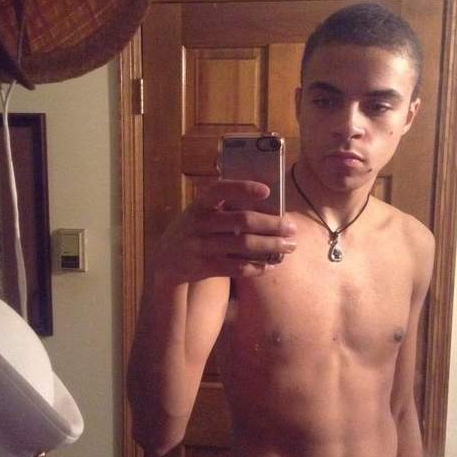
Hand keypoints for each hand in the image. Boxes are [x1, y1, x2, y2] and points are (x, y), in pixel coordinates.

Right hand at [149, 180, 296, 283]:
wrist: (165, 261)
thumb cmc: (193, 231)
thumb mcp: (199, 213)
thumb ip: (223, 206)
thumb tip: (267, 201)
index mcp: (200, 204)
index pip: (220, 189)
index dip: (243, 188)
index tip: (267, 191)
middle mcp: (198, 223)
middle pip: (242, 221)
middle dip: (272, 224)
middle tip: (292, 228)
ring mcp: (200, 246)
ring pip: (243, 245)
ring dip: (271, 246)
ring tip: (289, 246)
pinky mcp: (202, 267)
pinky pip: (236, 267)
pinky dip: (256, 267)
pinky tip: (269, 265)